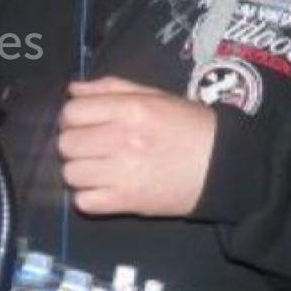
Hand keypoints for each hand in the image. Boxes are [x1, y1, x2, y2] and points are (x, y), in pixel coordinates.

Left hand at [57, 76, 215, 215]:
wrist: (224, 166)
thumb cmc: (189, 126)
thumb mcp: (154, 96)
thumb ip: (111, 88)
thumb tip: (72, 90)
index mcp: (130, 109)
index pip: (72, 112)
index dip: (72, 118)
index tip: (83, 123)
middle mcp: (123, 139)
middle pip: (66, 144)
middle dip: (74, 144)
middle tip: (91, 147)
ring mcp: (124, 173)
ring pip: (71, 174)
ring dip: (80, 171)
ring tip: (97, 168)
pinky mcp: (128, 202)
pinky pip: (84, 202)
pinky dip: (89, 197)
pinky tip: (103, 188)